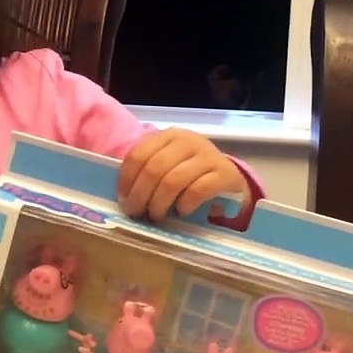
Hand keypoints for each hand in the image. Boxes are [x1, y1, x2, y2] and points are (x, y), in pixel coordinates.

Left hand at [118, 128, 248, 221]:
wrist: (229, 178)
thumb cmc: (190, 173)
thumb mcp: (168, 164)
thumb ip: (147, 170)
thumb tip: (123, 197)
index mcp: (168, 136)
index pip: (138, 155)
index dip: (127, 179)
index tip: (123, 199)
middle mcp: (188, 141)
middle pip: (154, 169)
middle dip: (140, 194)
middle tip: (136, 212)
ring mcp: (208, 155)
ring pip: (173, 180)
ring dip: (159, 203)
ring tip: (156, 216)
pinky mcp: (225, 174)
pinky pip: (198, 190)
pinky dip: (184, 204)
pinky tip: (181, 212)